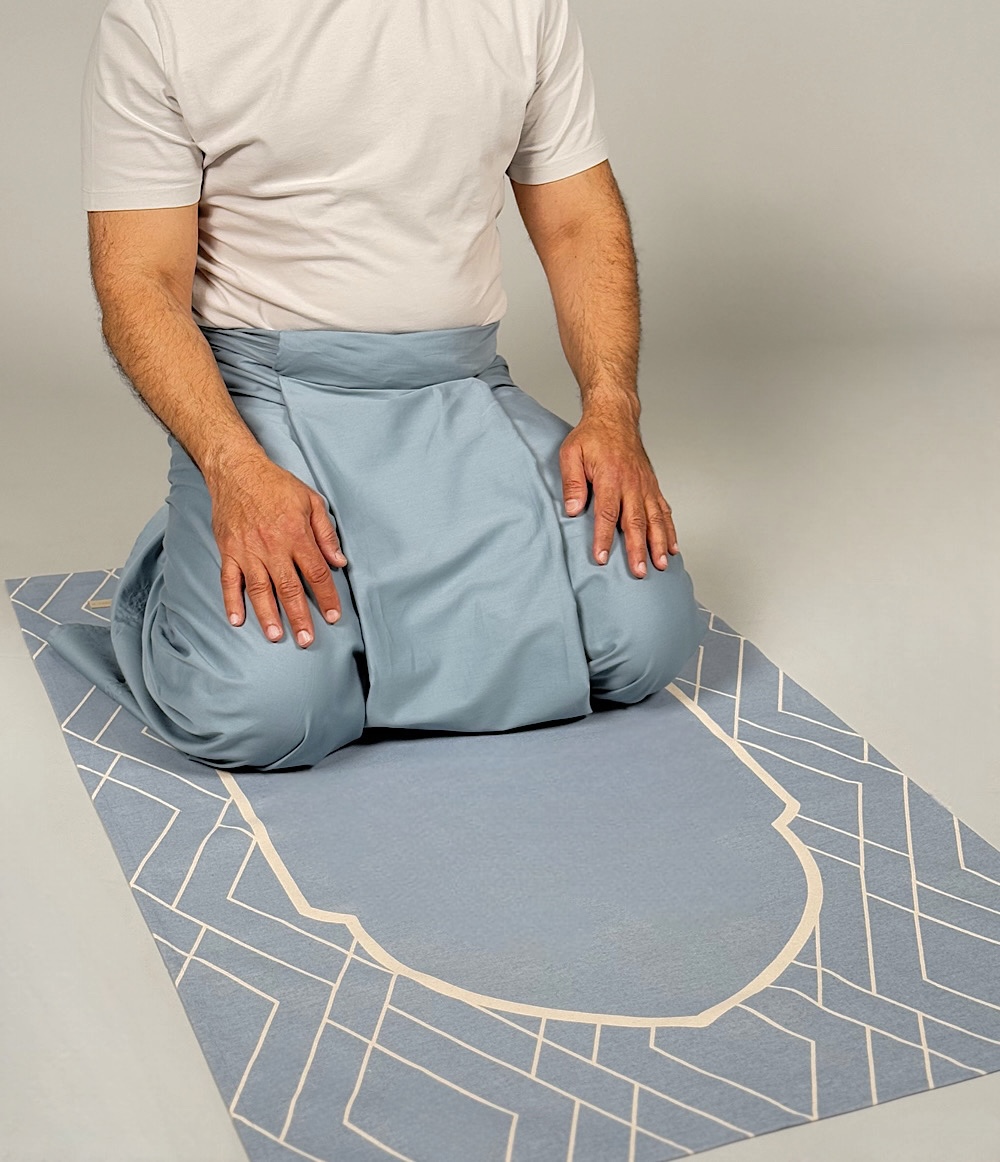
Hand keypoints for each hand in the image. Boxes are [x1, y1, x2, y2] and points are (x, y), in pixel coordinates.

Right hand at [209, 455, 347, 645]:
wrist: (237, 470)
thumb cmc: (277, 485)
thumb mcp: (311, 501)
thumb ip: (326, 533)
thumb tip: (339, 561)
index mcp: (296, 535)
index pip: (316, 573)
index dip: (327, 597)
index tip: (333, 616)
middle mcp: (272, 547)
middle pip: (289, 588)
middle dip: (300, 617)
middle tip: (307, 640)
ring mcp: (247, 551)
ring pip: (260, 589)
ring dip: (268, 615)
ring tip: (276, 636)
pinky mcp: (228, 551)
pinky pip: (229, 580)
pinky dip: (231, 601)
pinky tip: (236, 620)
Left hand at [559, 410, 678, 577]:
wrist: (615, 417)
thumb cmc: (591, 436)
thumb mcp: (571, 453)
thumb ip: (572, 482)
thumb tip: (572, 510)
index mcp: (610, 477)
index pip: (607, 513)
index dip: (603, 538)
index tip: (601, 558)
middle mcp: (631, 484)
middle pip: (635, 521)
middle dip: (637, 549)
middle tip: (639, 571)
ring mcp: (645, 486)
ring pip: (654, 519)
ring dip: (658, 544)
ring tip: (660, 565)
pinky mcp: (652, 486)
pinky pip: (663, 511)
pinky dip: (669, 530)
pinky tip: (671, 547)